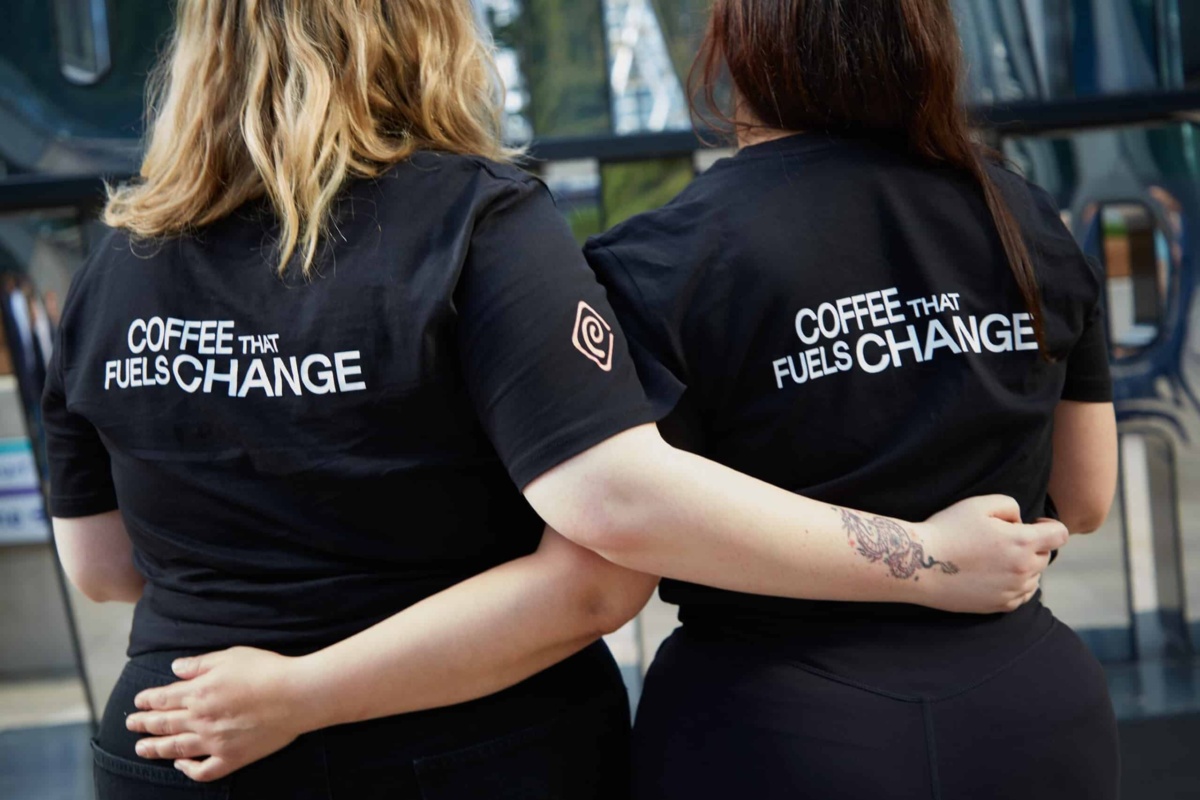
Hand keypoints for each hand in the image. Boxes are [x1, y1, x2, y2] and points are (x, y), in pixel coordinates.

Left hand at [126, 647, 318, 781]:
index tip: (138, 702)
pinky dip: (188, 770)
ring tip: (141, 748)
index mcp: (199, 692)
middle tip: (131, 725)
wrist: (297, 695)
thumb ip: (199, 664)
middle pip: (164, 724)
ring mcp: (215, 742)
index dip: (147, 700)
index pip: (163, 698)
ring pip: (176, 748)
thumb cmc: (266, 670)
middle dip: (144, 724)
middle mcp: (201, 720)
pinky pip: (203, 770)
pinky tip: (180, 765)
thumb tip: (174, 669)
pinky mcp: (232, 758)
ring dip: (155, 748)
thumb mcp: (230, 656)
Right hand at [914, 495, 1067, 613]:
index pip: (1060, 535)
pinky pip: (1021, 595)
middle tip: (1004, 541)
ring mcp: (1012, 590)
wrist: (920, 564)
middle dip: (1032, 546)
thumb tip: (1021, 521)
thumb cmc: (947, 530)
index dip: (1051, 527)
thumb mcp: (978, 504)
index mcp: (1022, 542)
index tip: (1036, 525)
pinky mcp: (999, 606)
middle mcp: (1023, 569)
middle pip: (1045, 556)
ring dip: (1023, 567)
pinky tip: (994, 575)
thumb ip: (1010, 506)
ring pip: (1034, 577)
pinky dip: (1015, 585)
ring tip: (995, 559)